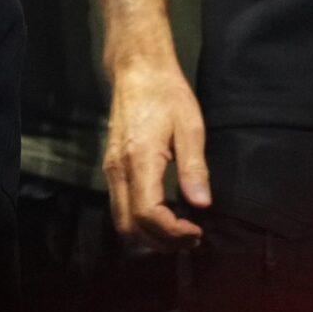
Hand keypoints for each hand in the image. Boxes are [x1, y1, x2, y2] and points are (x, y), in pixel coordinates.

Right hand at [104, 58, 209, 248]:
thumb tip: (201, 204)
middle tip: (191, 238)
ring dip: (149, 234)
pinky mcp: (111, 164)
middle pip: (128, 225)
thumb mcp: (190, 126)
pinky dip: (140, 220)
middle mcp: (118, 167)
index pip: (148, 214)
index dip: (174, 233)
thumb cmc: (166, 94)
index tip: (199, 232)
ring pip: (121, 218)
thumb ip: (194, 167)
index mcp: (139, 159)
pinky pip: (120, 204)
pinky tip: (165, 214)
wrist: (137, 69)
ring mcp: (110, 166)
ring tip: (181, 230)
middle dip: (160, 242)